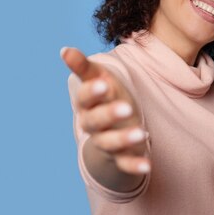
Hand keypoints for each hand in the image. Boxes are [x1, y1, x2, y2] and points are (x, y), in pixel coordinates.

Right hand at [61, 47, 150, 174]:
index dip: (93, 92)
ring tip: (142, 134)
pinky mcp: (120, 156)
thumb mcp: (98, 79)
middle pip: (96, 122)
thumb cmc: (105, 98)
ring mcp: (106, 142)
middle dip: (110, 115)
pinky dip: (135, 165)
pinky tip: (148, 165)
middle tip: (127, 108)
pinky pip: (125, 163)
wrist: (110, 128)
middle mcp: (93, 125)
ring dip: (124, 139)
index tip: (104, 84)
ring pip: (110, 143)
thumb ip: (84, 67)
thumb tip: (65, 49)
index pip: (85, 99)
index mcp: (87, 105)